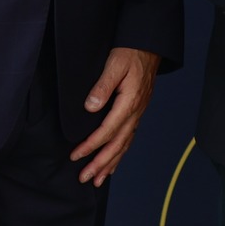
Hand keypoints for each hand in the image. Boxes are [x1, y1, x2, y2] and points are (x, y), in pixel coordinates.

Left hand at [69, 47, 161, 186]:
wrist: (149, 45)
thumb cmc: (131, 52)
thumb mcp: (114, 64)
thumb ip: (103, 86)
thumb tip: (90, 106)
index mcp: (129, 102)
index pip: (107, 131)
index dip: (91, 145)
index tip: (76, 155)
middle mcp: (135, 112)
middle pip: (117, 145)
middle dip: (101, 164)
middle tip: (85, 178)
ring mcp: (138, 113)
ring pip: (125, 145)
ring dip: (111, 164)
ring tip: (98, 180)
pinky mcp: (137, 111)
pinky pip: (129, 138)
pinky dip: (121, 153)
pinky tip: (113, 163)